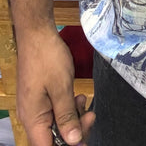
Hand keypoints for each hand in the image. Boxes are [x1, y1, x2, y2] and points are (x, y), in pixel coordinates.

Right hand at [15, 26, 94, 145]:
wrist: (37, 34)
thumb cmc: (47, 58)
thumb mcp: (61, 87)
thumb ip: (67, 116)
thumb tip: (74, 141)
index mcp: (33, 119)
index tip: (84, 140)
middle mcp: (31, 117)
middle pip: (53, 138)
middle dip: (74, 131)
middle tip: (91, 116)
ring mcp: (35, 107)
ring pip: (56, 124)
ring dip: (73, 117)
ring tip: (84, 101)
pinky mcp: (41, 98)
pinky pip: (55, 111)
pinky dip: (68, 108)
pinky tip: (78, 97)